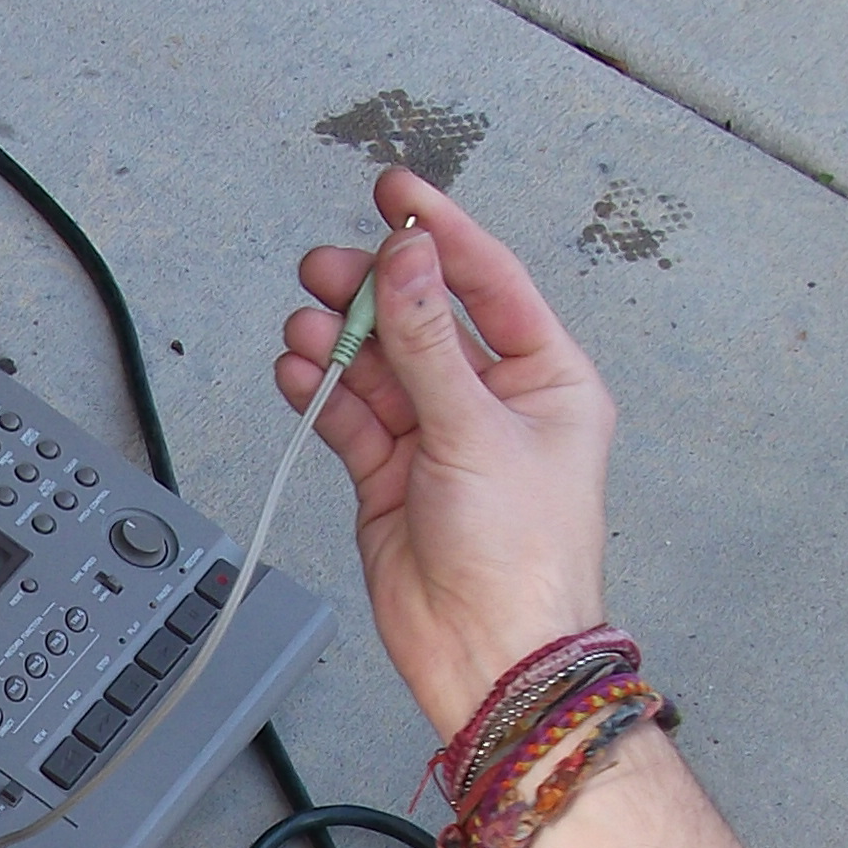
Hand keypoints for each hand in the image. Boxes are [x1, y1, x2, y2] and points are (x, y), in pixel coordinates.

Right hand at [280, 170, 619, 737]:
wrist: (488, 654)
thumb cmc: (521, 557)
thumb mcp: (475, 430)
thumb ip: (425, 341)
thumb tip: (404, 260)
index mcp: (548, 380)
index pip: (488, 282)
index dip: (440, 234)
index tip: (396, 193)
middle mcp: (494, 403)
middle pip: (422, 320)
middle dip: (372, 290)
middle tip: (327, 266)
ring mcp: (440, 440)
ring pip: (379, 367)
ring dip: (340, 342)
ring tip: (306, 325)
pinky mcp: (392, 478)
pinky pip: (351, 417)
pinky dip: (323, 392)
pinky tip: (300, 370)